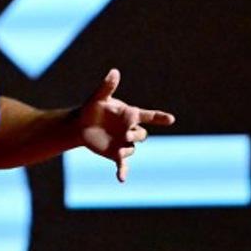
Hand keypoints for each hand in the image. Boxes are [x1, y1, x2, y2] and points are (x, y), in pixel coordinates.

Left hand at [78, 68, 174, 182]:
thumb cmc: (92, 109)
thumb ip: (107, 86)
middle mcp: (130, 129)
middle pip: (141, 134)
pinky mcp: (115, 154)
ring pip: (133, 148)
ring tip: (119, 151)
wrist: (80, 125)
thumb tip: (114, 72)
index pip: (149, 116)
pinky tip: (121, 179)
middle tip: (126, 134)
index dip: (159, 117)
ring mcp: (124, 143)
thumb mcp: (98, 98)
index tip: (170, 119)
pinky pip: (123, 165)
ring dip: (128, 150)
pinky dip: (123, 172)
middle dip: (136, 135)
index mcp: (130, 115)